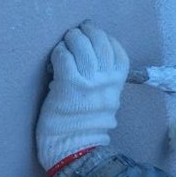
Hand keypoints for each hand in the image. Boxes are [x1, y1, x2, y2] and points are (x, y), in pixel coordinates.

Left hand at [36, 21, 128, 173]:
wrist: (75, 146)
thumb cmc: (88, 124)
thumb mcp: (108, 100)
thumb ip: (105, 80)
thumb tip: (93, 60)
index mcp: (118, 83)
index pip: (118, 52)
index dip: (106, 39)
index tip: (96, 34)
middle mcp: (106, 80)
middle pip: (101, 43)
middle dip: (89, 31)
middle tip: (78, 30)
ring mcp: (88, 81)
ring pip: (82, 46)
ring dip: (72, 38)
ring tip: (67, 39)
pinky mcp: (68, 85)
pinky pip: (64, 58)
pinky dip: (60, 52)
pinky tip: (57, 54)